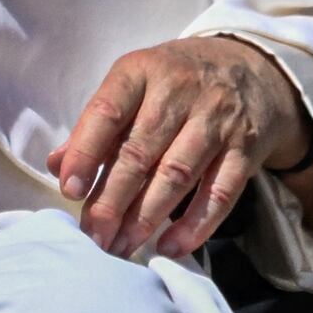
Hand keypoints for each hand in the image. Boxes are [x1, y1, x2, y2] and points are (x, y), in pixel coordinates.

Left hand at [54, 32, 312, 261]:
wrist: (254, 66)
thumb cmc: (178, 81)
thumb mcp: (136, 84)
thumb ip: (98, 125)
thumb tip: (58, 165)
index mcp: (142, 71)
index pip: (108, 112)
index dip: (85, 153)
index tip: (69, 190)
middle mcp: (181, 91)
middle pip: (140, 152)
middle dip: (112, 200)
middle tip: (94, 236)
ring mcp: (218, 118)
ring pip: (177, 175)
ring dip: (146, 218)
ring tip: (122, 246)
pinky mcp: (248, 148)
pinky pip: (220, 193)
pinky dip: (195, 225)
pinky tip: (170, 247)